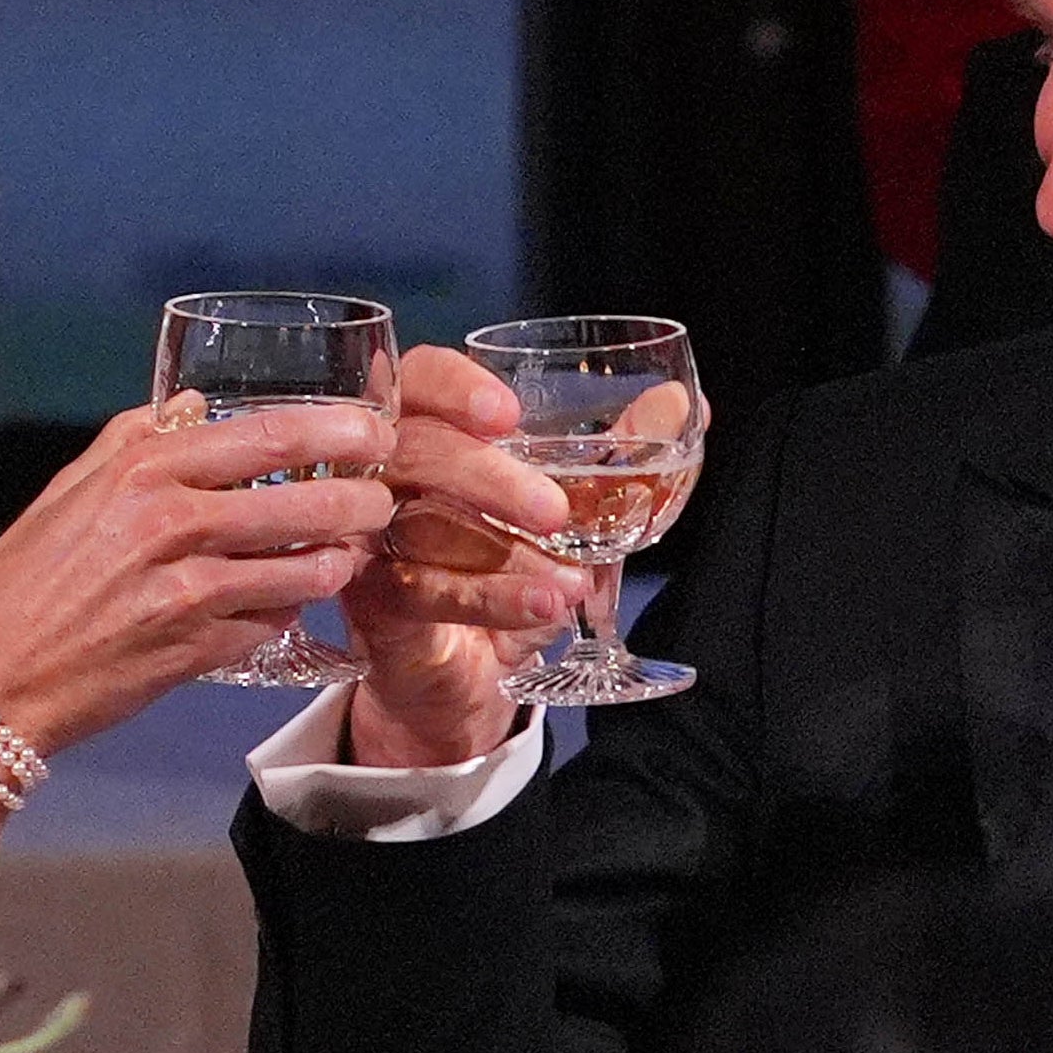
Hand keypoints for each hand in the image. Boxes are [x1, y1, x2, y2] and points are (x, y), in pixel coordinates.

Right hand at [0, 397, 394, 755]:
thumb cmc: (23, 582)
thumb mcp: (69, 491)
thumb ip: (133, 441)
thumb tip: (193, 406)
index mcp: (142, 473)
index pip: (264, 436)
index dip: (334, 430)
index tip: (373, 429)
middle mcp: (170, 526)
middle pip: (304, 504)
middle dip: (360, 500)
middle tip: (382, 496)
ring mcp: (187, 594)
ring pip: (303, 571)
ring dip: (338, 561)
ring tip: (348, 553)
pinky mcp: (196, 651)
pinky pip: (272, 624)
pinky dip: (287, 613)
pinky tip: (287, 605)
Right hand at [339, 345, 588, 766]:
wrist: (471, 673)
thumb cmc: (510, 568)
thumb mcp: (570, 512)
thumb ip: (618, 458)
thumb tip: (684, 407)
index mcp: (426, 427)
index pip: (416, 378)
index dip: (453, 387)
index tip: (507, 413)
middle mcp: (385, 473)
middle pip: (411, 449)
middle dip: (485, 476)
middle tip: (555, 511)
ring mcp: (368, 538)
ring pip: (415, 525)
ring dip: (499, 550)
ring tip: (572, 575)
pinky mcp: (372, 602)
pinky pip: (423, 592)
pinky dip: (493, 598)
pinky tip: (547, 604)